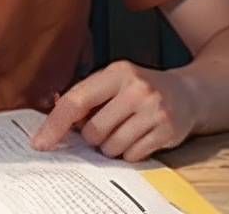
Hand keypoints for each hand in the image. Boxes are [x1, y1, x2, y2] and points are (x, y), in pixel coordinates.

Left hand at [30, 60, 197, 162]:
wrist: (189, 93)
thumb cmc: (140, 88)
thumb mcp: (113, 81)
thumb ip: (85, 94)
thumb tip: (52, 115)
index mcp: (116, 72)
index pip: (77, 100)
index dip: (55, 123)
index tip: (40, 142)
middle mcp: (136, 89)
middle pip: (94, 130)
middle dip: (91, 136)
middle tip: (102, 127)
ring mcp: (154, 111)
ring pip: (112, 147)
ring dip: (110, 146)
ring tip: (122, 130)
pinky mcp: (168, 132)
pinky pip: (133, 156)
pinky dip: (129, 153)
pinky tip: (137, 137)